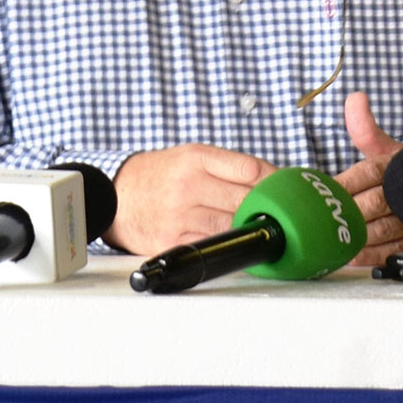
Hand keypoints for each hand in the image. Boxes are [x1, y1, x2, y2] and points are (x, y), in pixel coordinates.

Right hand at [107, 144, 271, 254]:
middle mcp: (187, 185)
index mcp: (195, 158)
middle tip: (283, 212)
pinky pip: (212, 245)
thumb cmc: (161, 176)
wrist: (117, 197)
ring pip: (231, 226)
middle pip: (244, 199)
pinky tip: (236, 241)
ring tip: (262, 227)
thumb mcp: (192, 157)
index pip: (249, 168)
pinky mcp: (173, 241)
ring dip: (250, 228)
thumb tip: (275, 179)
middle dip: (267, 206)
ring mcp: (179, 215)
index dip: (274, 180)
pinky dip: (228, 245)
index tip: (285, 189)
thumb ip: (230, 166)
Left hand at [333, 91, 402, 267]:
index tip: (323, 192)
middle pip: (373, 203)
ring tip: (330, 242)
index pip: (368, 172)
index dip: (344, 183)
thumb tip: (355, 98)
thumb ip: (365, 128)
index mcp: (395, 166)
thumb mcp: (388, 148)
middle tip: (318, 221)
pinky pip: (395, 250)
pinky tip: (351, 257)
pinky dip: (372, 255)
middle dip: (346, 213)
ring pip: (383, 230)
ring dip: (355, 237)